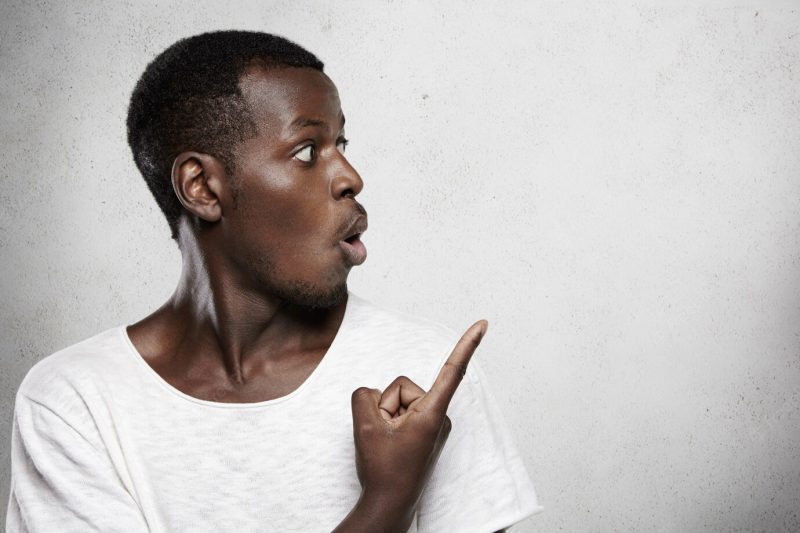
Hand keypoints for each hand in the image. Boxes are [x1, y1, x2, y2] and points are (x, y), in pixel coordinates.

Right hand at [342, 320, 487, 530]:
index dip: (467, 344)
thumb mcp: (364, 426)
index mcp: (432, 413)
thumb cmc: (383, 470)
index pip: (452, 370)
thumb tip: (374, 394)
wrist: (389, 504)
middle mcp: (438, 415)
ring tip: (388, 443)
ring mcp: (432, 423)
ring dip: (386, 417)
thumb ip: (364, 395)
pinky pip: (402, 411)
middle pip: (402, 387)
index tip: (484, 324)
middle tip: (385, 437)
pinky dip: (390, 421)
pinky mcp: (426, 429)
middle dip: (386, 406)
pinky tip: (391, 442)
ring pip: (399, 399)